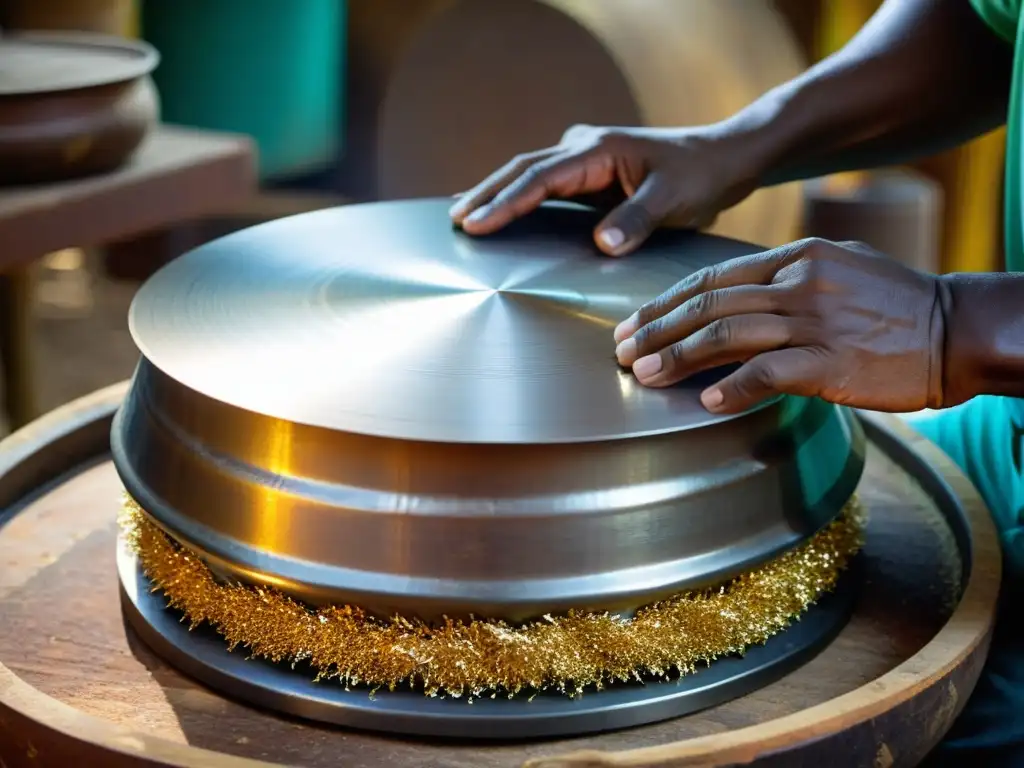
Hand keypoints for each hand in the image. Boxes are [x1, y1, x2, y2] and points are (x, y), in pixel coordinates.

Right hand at [449, 124, 757, 255]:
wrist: (721, 158)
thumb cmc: (701, 176)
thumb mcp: (674, 199)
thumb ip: (637, 219)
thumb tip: (602, 243)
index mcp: (597, 150)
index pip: (539, 179)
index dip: (505, 203)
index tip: (476, 224)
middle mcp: (583, 147)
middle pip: (521, 170)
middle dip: (486, 195)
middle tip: (453, 222)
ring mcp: (583, 158)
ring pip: (526, 174)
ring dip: (494, 193)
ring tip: (461, 216)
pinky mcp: (587, 172)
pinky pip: (541, 183)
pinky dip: (515, 195)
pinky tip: (496, 207)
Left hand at [612, 238, 950, 413]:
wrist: (958, 330)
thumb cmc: (896, 305)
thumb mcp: (839, 269)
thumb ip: (785, 280)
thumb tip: (734, 301)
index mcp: (796, 257)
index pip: (713, 277)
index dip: (666, 302)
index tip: (634, 323)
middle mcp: (800, 282)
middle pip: (707, 302)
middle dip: (656, 329)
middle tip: (620, 351)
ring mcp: (815, 319)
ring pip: (726, 333)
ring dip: (677, 356)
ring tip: (643, 375)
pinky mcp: (832, 360)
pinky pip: (768, 372)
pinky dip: (731, 387)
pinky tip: (705, 403)